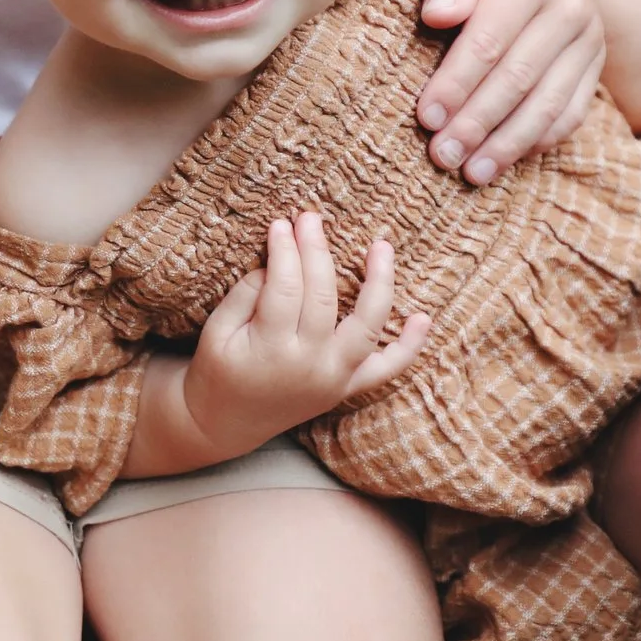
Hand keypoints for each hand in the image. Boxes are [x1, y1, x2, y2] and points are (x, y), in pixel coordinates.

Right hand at [181, 213, 430, 458]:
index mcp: (271, 350)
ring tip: (380, 246)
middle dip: (317, 251)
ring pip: (367, 327)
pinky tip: (423, 317)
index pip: (285, 287)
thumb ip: (246, 294)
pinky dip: (409, 347)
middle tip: (310, 217)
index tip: (281, 224)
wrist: (226, 423)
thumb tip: (278, 261)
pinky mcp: (347, 387)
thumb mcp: (218, 330)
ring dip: (379, 285)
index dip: (285, 251)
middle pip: (324, 297)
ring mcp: (334, 378)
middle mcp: (310, 365)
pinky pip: (386, 369)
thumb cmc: (217, 370)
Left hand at [415, 0, 605, 182]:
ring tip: (471, 172)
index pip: (488, 41)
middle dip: (477, 123)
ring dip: (507, 144)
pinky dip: (539, 139)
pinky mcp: (597, 62)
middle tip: (441, 155)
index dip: (456, 84)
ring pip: (549, 103)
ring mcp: (591, 38)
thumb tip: (437, 15)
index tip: (426, 118)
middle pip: (518, 79)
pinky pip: (572, 111)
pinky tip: (506, 159)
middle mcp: (571, 7)